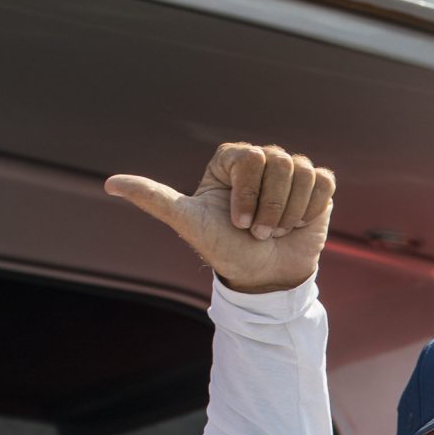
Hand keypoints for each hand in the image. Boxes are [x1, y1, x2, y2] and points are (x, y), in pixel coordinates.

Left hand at [106, 142, 335, 295]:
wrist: (262, 277)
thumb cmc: (224, 248)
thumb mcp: (187, 222)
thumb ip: (153, 198)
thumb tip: (109, 184)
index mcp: (233, 159)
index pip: (252, 157)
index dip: (248, 195)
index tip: (237, 222)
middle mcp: (262, 159)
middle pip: (280, 163)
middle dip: (269, 208)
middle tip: (257, 231)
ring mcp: (292, 172)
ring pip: (303, 174)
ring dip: (289, 214)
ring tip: (275, 231)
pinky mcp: (318, 187)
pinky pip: (324, 183)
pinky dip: (311, 210)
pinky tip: (297, 224)